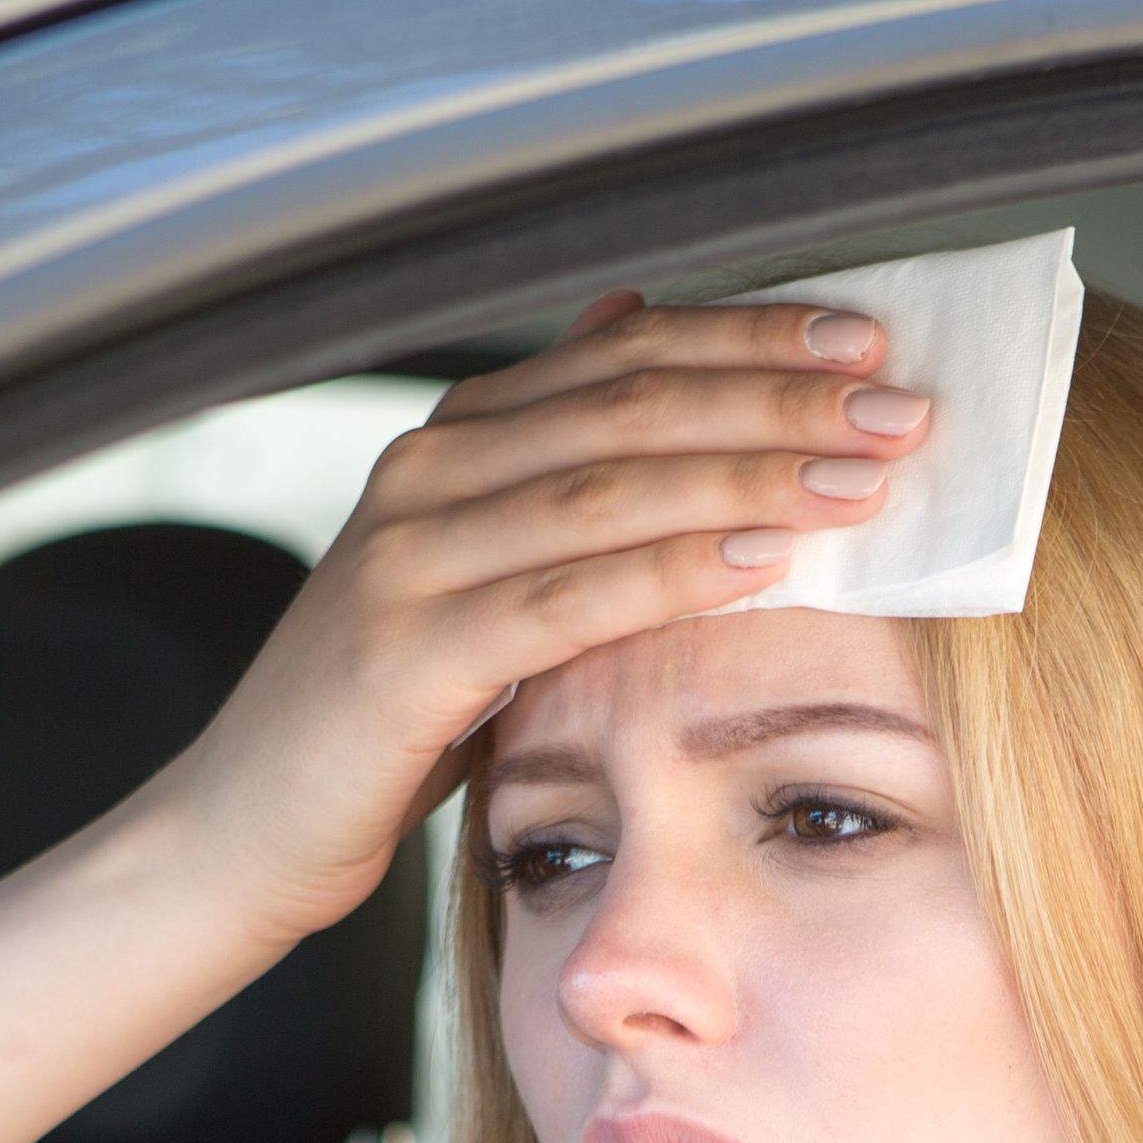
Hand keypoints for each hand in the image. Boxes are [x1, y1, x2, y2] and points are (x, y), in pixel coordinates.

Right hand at [141, 291, 929, 939]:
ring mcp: (410, 558)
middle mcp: (427, 474)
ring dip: (750, 477)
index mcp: (456, 440)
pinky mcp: (408, 653)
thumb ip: (555, 454)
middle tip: (899, 407)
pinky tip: (763, 565)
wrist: (242, 829)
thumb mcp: (478, 568)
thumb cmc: (384, 712)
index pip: (628, 353)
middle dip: (778, 401)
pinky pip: (566, 600)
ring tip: (864, 480)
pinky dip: (672, 574)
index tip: (868, 345)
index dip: (751, 339)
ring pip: (610, 488)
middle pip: (632, 405)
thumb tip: (636, 314)